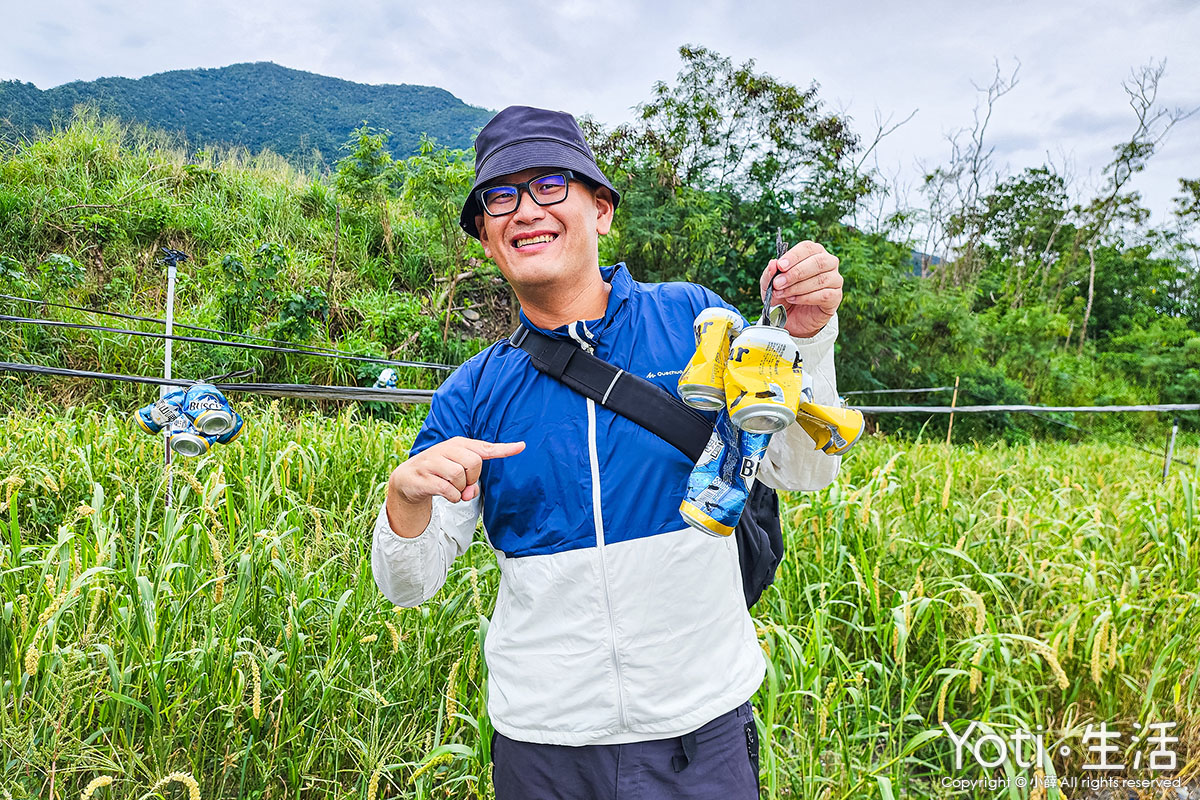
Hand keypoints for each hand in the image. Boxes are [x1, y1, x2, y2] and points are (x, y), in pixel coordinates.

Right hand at [391, 436, 524, 503]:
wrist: (408, 479)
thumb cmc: (439, 472)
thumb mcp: (457, 469)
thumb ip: (472, 479)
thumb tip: (472, 493)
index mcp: (458, 444)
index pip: (484, 447)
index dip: (504, 449)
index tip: (521, 446)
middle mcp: (445, 449)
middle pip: (473, 463)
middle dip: (472, 479)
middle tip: (463, 484)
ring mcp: (432, 462)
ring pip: (459, 477)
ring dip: (460, 489)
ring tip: (452, 489)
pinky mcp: (423, 477)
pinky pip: (447, 490)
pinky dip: (452, 497)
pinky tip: (446, 495)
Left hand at [759, 241, 842, 337]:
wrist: (790, 317)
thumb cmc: (782, 294)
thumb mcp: (769, 284)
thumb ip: (770, 274)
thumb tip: (773, 263)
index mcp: (813, 253)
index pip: (808, 248)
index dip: (794, 256)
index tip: (780, 266)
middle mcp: (828, 263)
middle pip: (818, 262)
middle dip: (796, 273)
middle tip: (778, 283)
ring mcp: (834, 280)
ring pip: (821, 279)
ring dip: (798, 287)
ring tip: (783, 293)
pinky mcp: (836, 297)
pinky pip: (825, 295)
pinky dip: (806, 298)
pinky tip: (793, 299)